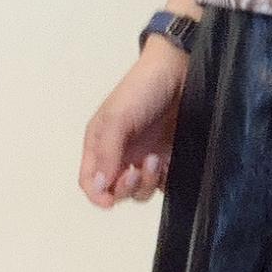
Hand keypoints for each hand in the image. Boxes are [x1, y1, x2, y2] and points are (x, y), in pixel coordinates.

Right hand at [79, 41, 188, 207]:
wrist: (181, 71)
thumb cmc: (144, 88)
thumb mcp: (117, 117)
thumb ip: (106, 152)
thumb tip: (99, 186)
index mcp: (100, 144)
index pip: (90, 181)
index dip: (97, 195)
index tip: (109, 200)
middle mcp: (121, 154)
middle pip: (115, 190)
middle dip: (125, 187)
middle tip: (137, 170)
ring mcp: (145, 158)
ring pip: (140, 191)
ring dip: (147, 182)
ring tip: (156, 158)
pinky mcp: (168, 159)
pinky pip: (163, 184)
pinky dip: (164, 181)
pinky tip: (168, 163)